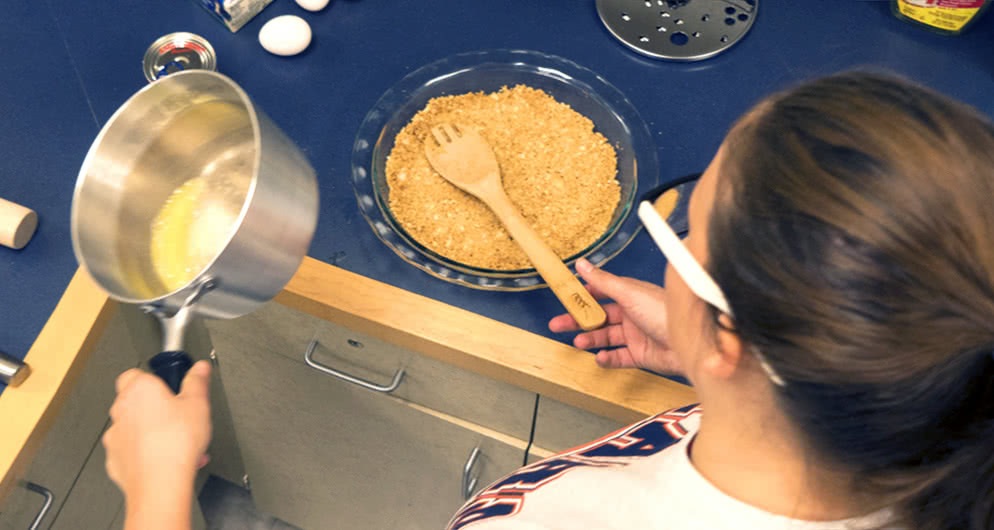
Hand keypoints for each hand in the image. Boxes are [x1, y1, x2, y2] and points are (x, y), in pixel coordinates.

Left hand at [103, 361, 211, 528]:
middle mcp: (122, 410)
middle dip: (156, 408)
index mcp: (139, 390)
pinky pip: (131, 451)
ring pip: (134, 428)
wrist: (160, 484)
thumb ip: (197, 382)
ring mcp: (115, 436)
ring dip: (151, 431)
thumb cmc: (175, 444)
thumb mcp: (199, 404)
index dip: (153, 379)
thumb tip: (199, 368)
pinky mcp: (115, 460)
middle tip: (178, 415)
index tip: (170, 387)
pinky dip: (145, 453)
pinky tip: (166, 458)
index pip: (135, 373)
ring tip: (178, 442)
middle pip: (136, 401)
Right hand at [549, 259, 681, 374]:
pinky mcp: (642, 355)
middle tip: (558, 324)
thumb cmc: (666, 313)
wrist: (691, 343)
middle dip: (578, 320)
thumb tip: (582, 264)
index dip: (584, 295)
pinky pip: (619, 357)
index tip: (566, 297)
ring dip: (591, 339)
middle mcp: (633, 314)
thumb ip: (603, 281)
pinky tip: (600, 358)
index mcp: (631, 295)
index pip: (602, 293)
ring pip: (607, 337)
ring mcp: (637, 335)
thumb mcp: (629, 293)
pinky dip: (607, 359)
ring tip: (578, 342)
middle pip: (600, 317)